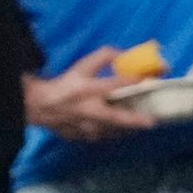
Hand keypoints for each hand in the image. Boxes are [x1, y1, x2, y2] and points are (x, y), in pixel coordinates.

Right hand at [25, 50, 155, 141]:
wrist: (42, 106)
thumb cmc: (67, 84)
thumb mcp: (83, 66)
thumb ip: (103, 57)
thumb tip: (123, 55)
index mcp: (87, 88)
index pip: (113, 84)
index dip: (132, 81)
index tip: (148, 80)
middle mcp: (88, 109)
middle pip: (115, 116)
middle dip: (134, 119)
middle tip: (150, 122)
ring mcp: (86, 127)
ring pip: (113, 131)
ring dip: (128, 128)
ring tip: (143, 124)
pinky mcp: (84, 137)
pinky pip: (105, 137)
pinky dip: (116, 133)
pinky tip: (124, 129)